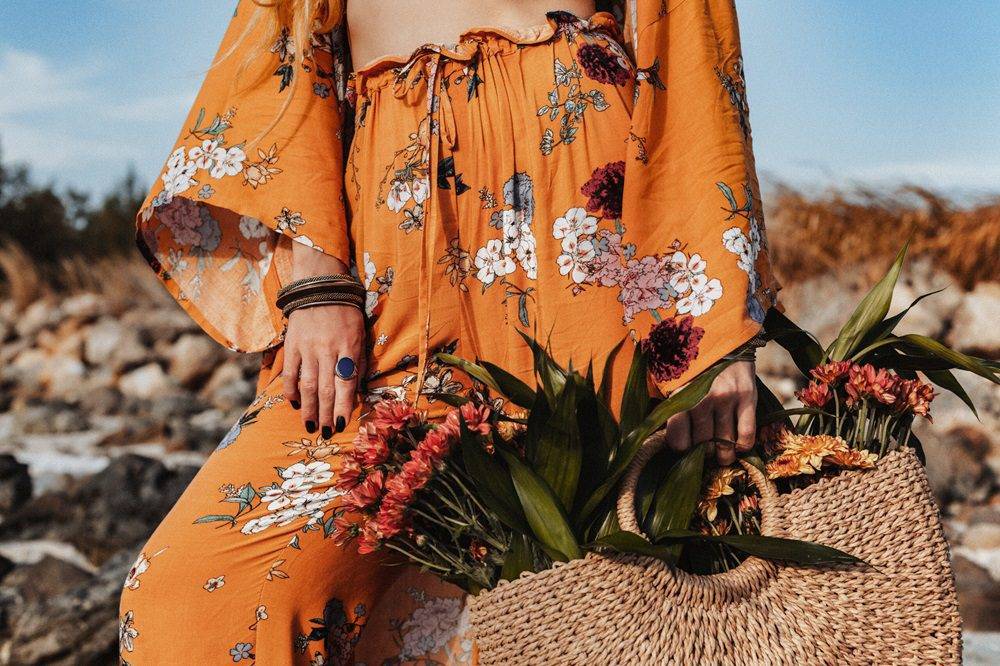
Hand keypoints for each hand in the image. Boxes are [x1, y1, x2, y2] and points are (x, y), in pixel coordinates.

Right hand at [282, 243, 365, 436]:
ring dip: (309, 408)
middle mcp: (327, 349)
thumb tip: (356, 390)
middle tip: (327, 433)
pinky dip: (290, 390)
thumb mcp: (360, 334)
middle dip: (327, 413)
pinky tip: (294, 404)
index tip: (343, 423)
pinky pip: (289, 372)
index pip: (346, 382)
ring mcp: (307, 348)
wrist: (318, 286)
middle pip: (325, 388)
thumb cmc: (345, 312)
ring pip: (307, 385)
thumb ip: (358, 361)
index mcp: (348, 347)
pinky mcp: (291, 345)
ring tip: (311, 425)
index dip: (344, 405)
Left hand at [663, 360, 756, 464]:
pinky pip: (747, 433)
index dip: (681, 448)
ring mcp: (726, 398)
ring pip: (724, 443)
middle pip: (702, 445)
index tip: (684, 447)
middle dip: (702, 453)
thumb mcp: (671, 379)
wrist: (721, 335)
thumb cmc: (690, 362)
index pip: (678, 441)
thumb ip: (669, 406)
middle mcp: (703, 399)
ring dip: (723, 455)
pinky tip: (738, 445)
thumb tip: (663, 436)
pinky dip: (742, 445)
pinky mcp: (747, 396)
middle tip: (703, 451)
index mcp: (679, 396)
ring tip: (721, 455)